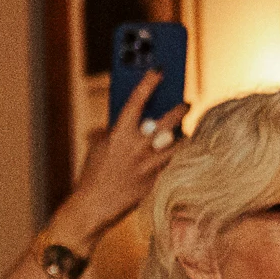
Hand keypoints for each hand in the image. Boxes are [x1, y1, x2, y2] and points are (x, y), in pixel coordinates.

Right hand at [52, 72, 183, 246]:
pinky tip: (186, 152)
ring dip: (184, 134)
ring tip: (186, 130)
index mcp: (119, 134)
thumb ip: (107, 133)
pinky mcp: (157, 180)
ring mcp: (149, 164)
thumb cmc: (92, 176)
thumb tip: (116, 124)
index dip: (149, 82)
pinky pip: (176, 163)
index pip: (137, 100)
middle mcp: (137, 146)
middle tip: (185, 104)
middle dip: (180, 108)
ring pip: (179, 142)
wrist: (94, 207)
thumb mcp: (96, 149)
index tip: (159, 71)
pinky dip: (181, 155)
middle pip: (168, 120)